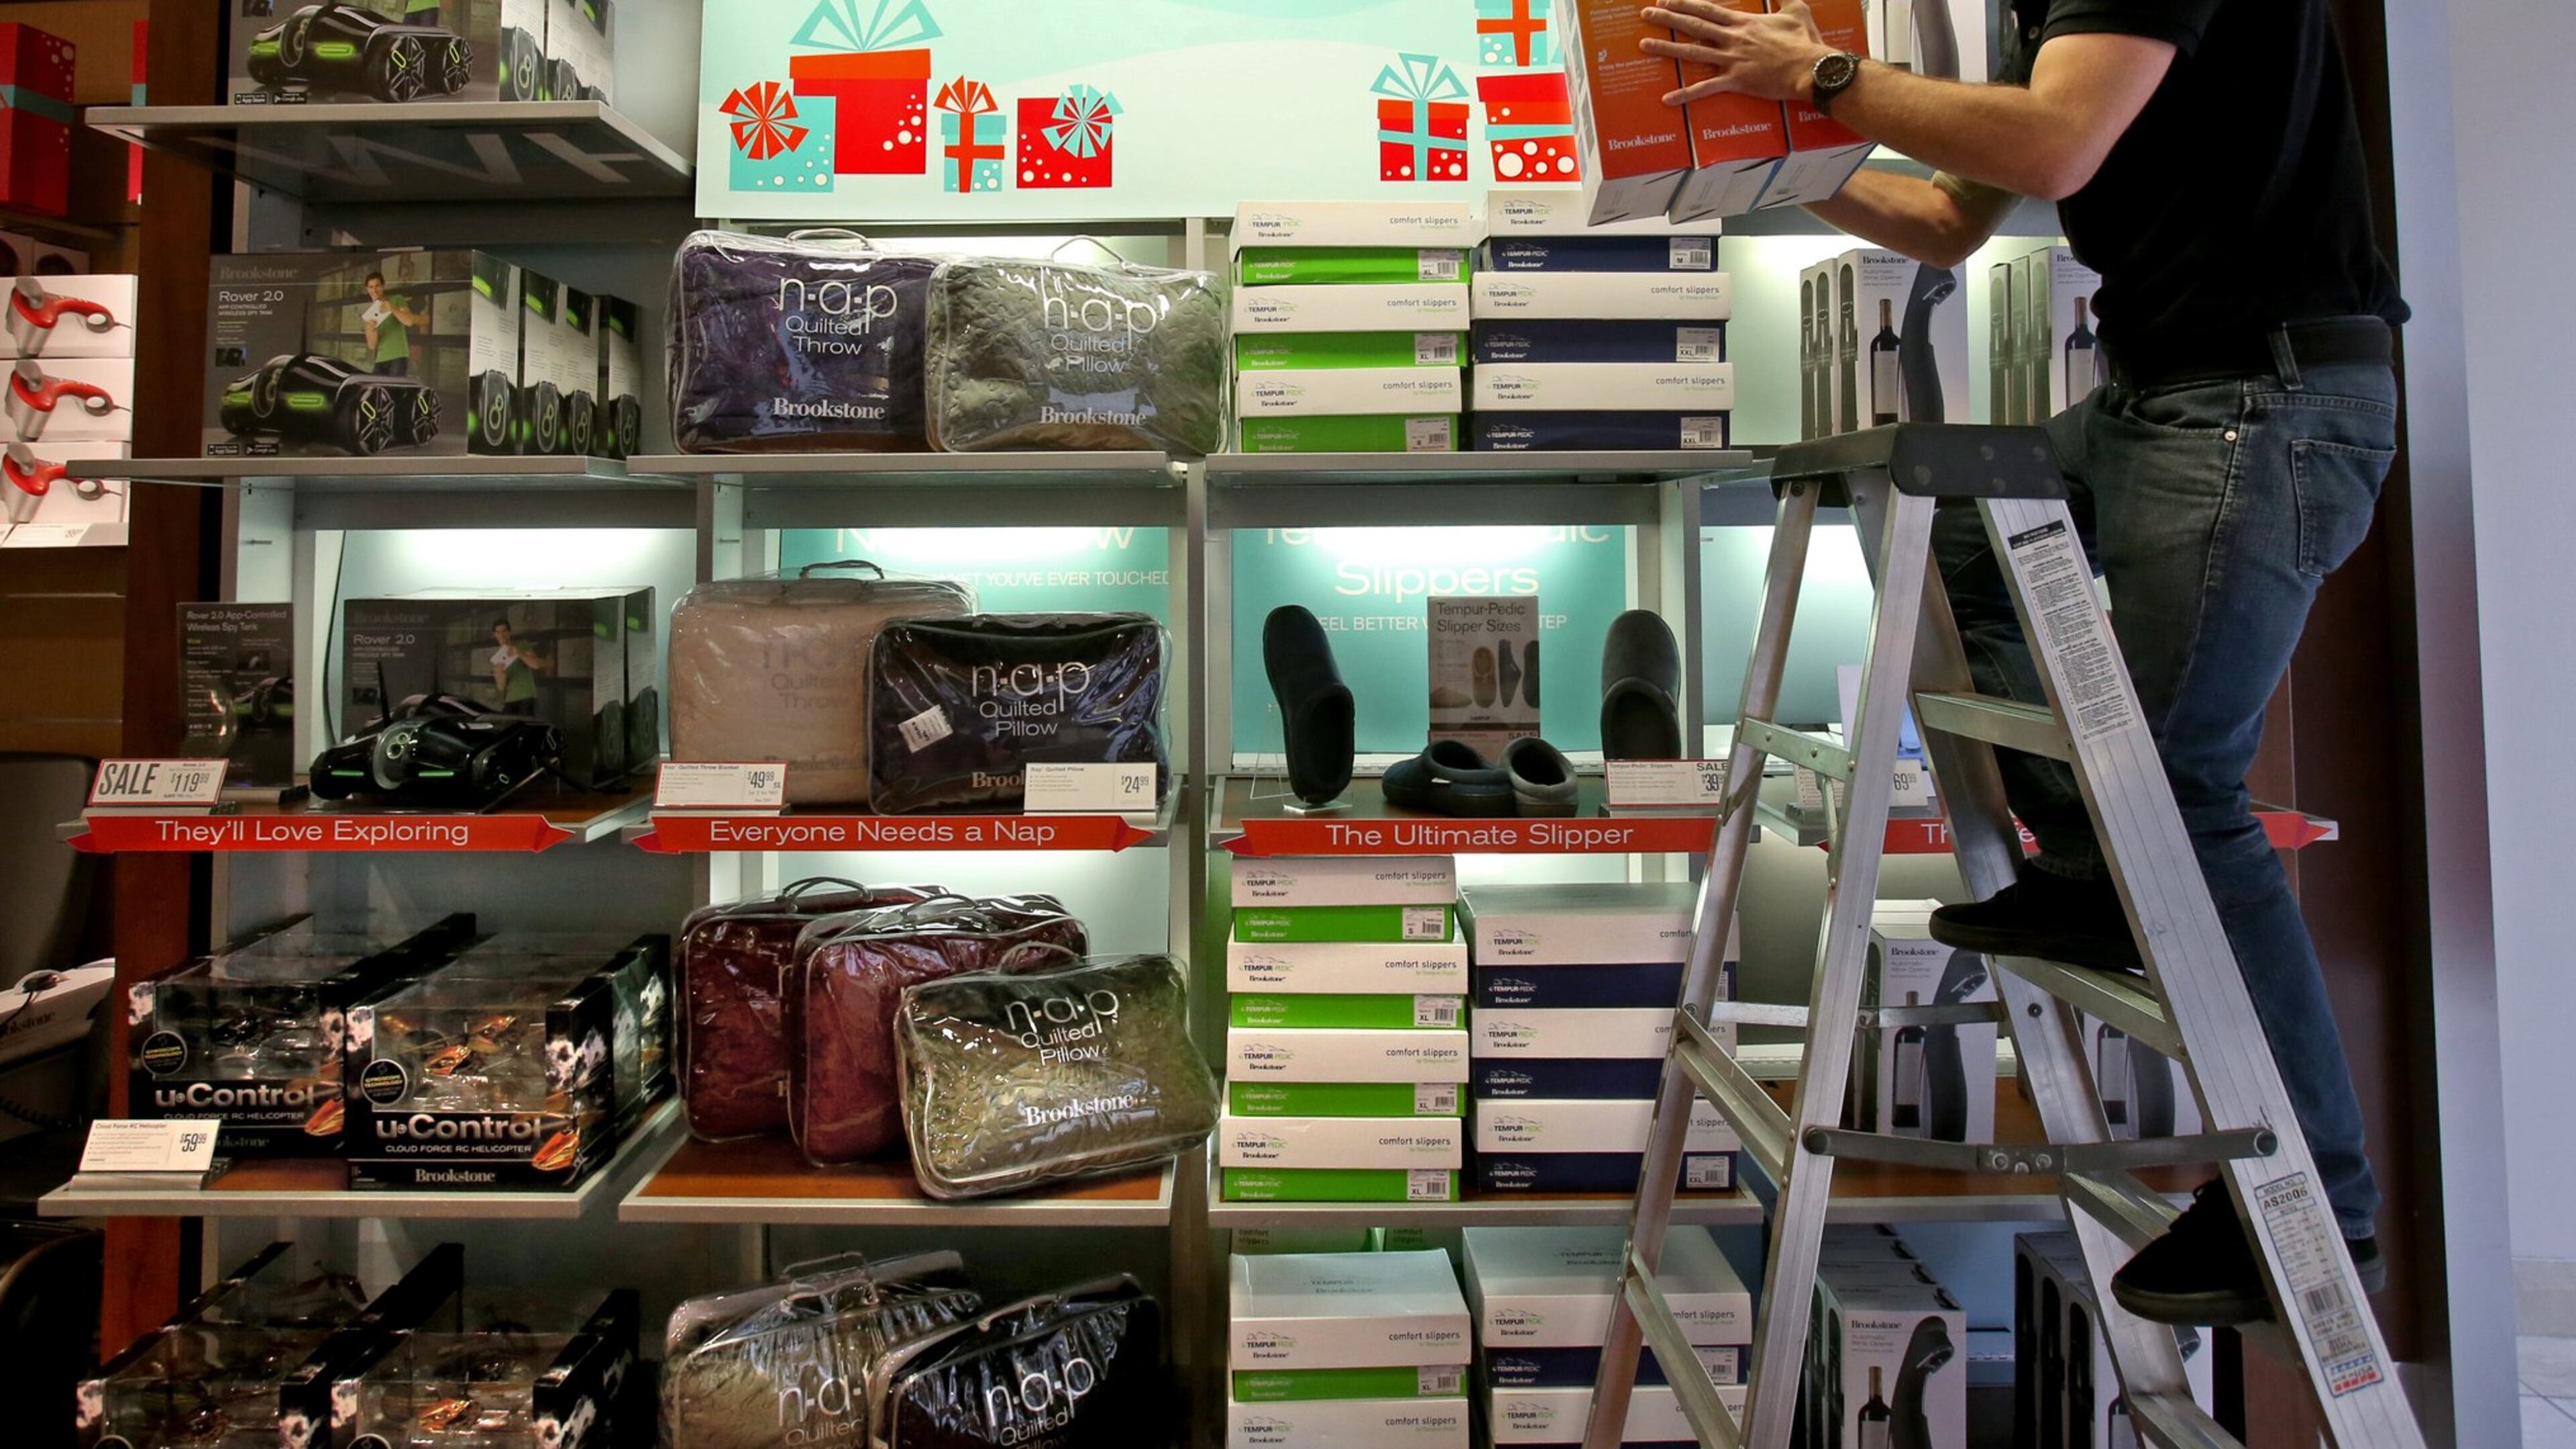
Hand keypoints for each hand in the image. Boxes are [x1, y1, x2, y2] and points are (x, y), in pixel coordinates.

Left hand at [1641, 0, 1834, 105]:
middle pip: (1694, 25)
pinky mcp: (1735, 81)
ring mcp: (1732, 60)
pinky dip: (1685, 95)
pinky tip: (1667, 99)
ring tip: (1644, 45)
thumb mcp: (1797, 11)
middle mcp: (1733, 38)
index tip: (1666, 0)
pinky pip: (1706, 89)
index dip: (1685, 3)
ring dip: (1666, 49)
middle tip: (1646, 14)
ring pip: (1692, 52)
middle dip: (1667, 19)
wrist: (1810, 68)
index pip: (1707, 9)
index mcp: (1744, 22)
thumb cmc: (1804, 42)